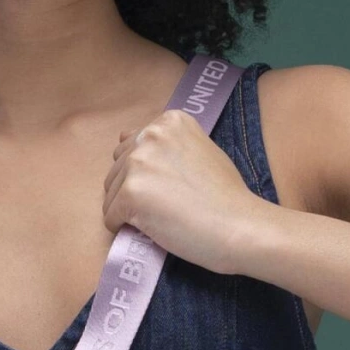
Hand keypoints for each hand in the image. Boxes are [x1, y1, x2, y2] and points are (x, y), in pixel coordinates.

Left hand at [102, 109, 271, 273]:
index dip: (148, 173)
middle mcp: (150, 135)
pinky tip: (155, 228)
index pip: (131, 146)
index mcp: (168, 121)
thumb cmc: (225, 195)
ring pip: (111, 194)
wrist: (239, 225)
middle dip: (135, 190)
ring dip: (129, 210)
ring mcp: (138, 163)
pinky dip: (124, 228)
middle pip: (117, 169)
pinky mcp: (130, 194)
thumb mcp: (197, 150)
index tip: (173, 185)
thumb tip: (125, 136)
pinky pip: (110, 216)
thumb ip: (163, 143)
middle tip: (170, 205)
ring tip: (164, 216)